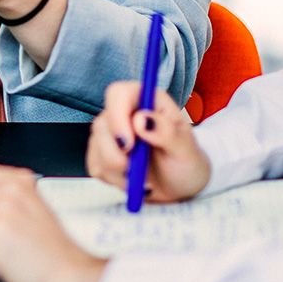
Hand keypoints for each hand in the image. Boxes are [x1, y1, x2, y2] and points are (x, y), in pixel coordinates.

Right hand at [85, 80, 211, 203]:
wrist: (179, 188)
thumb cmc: (186, 163)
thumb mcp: (185, 150)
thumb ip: (167, 132)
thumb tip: (140, 119)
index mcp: (147, 101)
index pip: (118, 93)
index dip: (117, 115)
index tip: (129, 144)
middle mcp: (125, 113)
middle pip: (102, 124)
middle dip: (116, 154)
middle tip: (135, 170)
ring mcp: (111, 133)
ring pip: (96, 147)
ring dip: (119, 171)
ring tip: (143, 179)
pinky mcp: (102, 155)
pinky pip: (96, 166)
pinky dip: (114, 180)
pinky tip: (132, 181)